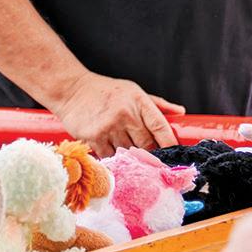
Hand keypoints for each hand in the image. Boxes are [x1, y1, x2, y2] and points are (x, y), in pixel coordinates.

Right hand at [51, 72, 183, 152]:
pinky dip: (115, 158)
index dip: (170, 144)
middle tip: (154, 161)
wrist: (72, 90)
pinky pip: (111, 156)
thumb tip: (180, 112)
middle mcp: (126, 114)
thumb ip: (158, 104)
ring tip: (131, 157)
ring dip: (132, 157)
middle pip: (147, 145)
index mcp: (139, 101)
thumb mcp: (133, 91)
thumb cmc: (106, 91)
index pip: (161, 127)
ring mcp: (110, 127)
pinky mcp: (95, 137)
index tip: (174, 155)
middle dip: (151, 155)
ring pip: (129, 153)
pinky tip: (114, 153)